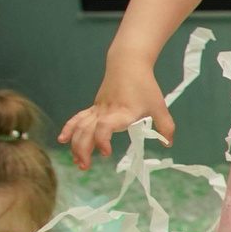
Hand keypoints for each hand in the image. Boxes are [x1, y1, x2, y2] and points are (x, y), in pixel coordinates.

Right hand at [59, 59, 173, 168]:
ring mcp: (97, 109)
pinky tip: (63, 140)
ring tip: (78, 162)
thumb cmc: (144, 86)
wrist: (128, 64)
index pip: (105, 126)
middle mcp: (106, 111)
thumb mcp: (159, 107)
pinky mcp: (94, 107)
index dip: (102, 140)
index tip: (106, 153)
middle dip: (83, 150)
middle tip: (85, 167)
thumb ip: (165, 126)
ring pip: (80, 127)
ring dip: (76, 145)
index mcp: (122, 112)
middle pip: (87, 131)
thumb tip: (168, 144)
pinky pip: (77, 118)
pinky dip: (69, 129)